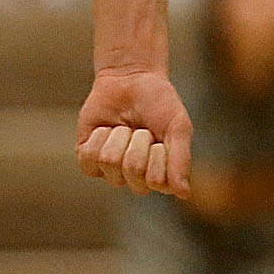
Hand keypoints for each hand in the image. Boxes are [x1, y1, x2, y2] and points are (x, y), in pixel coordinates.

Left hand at [76, 67, 191, 196]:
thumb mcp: (178, 126)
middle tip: (141, 129)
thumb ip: (181, 160)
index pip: (158, 182)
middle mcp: (136, 177)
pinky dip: (99, 137)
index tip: (162, 138)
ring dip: (119, 136)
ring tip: (124, 127)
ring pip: (110, 163)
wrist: (131, 78)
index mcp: (161, 173)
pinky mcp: (89, 160)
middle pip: (133, 172)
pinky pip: (89, 158)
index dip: (160, 156)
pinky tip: (106, 130)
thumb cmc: (160, 103)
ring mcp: (111, 171)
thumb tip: (184, 195)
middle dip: (138, 142)